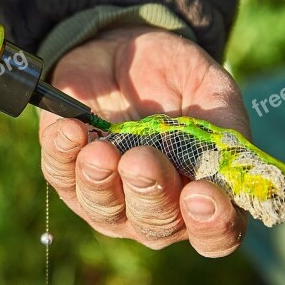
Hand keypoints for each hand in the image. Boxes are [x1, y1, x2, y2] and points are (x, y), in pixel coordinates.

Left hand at [40, 26, 250, 256]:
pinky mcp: (65, 173)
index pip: (214, 233)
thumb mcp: (207, 88)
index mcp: (201, 195)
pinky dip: (64, 154)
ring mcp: (107, 197)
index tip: (202, 194)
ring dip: (100, 181)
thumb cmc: (173, 79)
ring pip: (102, 208)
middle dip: (148, 193)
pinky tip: (72, 130)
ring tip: (101, 151)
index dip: (211, 223)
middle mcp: (154, 208)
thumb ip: (222, 121)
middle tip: (142, 161)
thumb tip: (225, 155)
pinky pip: (60, 174)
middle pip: (154, 225)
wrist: (121, 51)